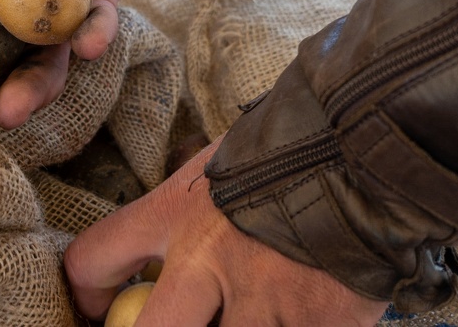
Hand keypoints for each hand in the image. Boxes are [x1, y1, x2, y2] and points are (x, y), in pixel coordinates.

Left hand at [63, 138, 390, 325]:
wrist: (371, 147)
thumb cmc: (286, 152)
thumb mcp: (216, 167)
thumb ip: (183, 214)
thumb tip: (158, 261)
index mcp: (174, 212)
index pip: (94, 258)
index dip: (86, 294)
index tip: (100, 310)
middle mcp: (207, 258)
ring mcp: (263, 297)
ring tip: (241, 317)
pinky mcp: (315, 324)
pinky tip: (291, 319)